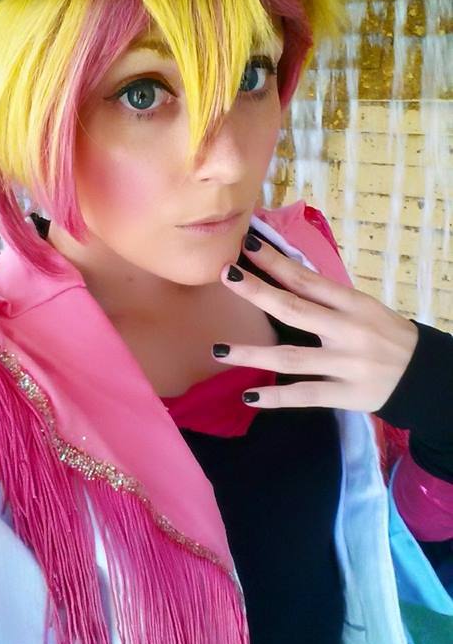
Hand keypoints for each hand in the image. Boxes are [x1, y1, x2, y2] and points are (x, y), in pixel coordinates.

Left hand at [212, 233, 418, 411]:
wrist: (423, 374)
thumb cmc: (386, 335)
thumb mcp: (364, 308)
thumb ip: (327, 299)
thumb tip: (282, 276)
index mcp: (352, 304)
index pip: (307, 279)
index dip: (275, 262)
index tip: (246, 245)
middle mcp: (347, 331)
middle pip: (294, 309)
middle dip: (258, 292)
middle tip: (226, 276)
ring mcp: (346, 364)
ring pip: (291, 358)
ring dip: (252, 354)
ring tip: (219, 350)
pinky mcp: (345, 394)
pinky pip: (305, 395)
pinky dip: (276, 397)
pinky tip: (249, 396)